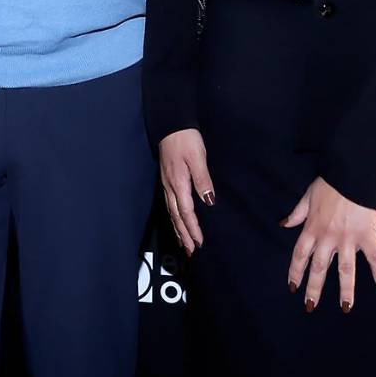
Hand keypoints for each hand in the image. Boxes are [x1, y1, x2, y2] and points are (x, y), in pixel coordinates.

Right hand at [158, 128, 214, 255]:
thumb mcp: (198, 158)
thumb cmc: (186, 139)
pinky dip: (174, 217)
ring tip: (184, 243)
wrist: (171, 124)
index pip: (186, 212)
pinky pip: (170, 204)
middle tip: (191, 251)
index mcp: (178, 184)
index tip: (200, 243)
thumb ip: (203, 180)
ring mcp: (167, 184)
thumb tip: (209, 201)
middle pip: (176, 217)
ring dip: (178, 229)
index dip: (193, 229)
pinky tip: (177, 221)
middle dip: (184, 235)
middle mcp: (170, 187)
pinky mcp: (167, 180)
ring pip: (172, 212)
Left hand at [282, 177, 375, 313]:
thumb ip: (297, 213)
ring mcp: (348, 239)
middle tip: (310, 307)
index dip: (295, 272)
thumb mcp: (308, 196)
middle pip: (319, 268)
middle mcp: (328, 238)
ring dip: (345, 290)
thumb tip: (283, 224)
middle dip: (314, 289)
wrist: (354, 174)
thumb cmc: (331, 183)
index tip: (293, 287)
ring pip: (345, 270)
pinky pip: (373, 257)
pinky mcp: (366, 235)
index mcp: (312, 228)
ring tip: (346, 308)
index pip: (300, 255)